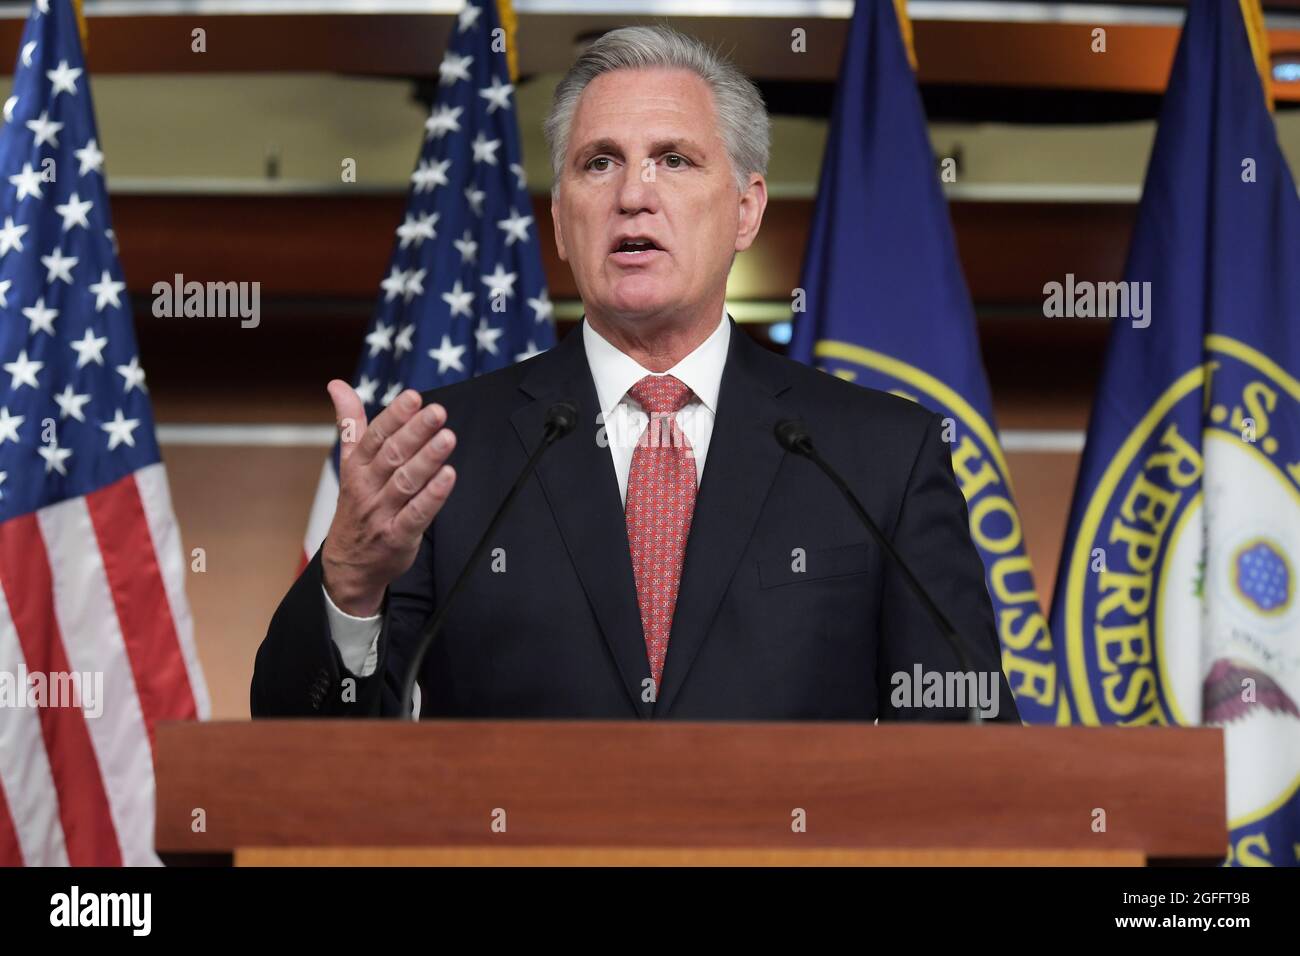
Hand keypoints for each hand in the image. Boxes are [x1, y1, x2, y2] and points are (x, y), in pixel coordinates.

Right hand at [320, 381, 456, 615]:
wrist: (348, 564)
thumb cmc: (356, 506)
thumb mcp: (349, 464)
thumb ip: (350, 424)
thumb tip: (337, 384)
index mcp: (356, 467)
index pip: (375, 436)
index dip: (395, 416)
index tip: (414, 397)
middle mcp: (367, 488)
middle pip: (392, 456)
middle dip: (416, 432)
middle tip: (437, 412)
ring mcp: (382, 513)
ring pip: (406, 482)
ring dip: (428, 459)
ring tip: (447, 437)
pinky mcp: (398, 537)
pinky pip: (417, 514)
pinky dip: (433, 496)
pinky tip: (449, 477)